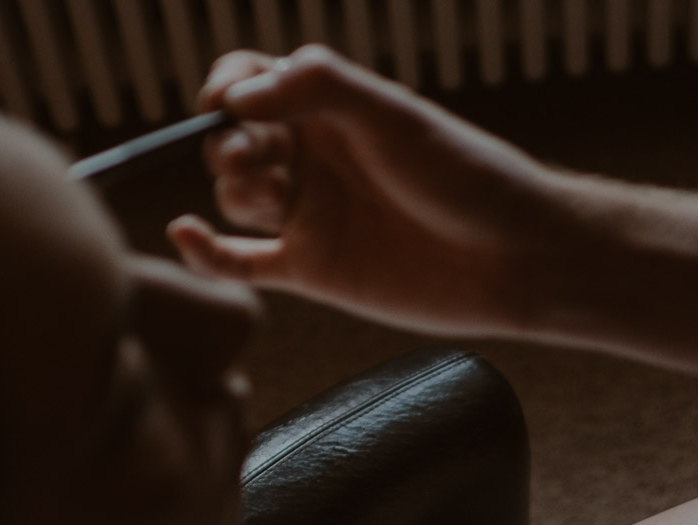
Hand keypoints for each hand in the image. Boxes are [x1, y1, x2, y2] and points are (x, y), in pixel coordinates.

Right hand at [168, 46, 562, 335]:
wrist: (513, 256)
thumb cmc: (464, 175)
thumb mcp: (393, 115)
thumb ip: (319, 87)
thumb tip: (241, 94)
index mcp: (331, 111)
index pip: (252, 82)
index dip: (227, 86)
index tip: (224, 101)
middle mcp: (315, 158)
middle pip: (234, 140)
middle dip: (228, 144)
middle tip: (253, 158)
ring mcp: (311, 214)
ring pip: (235, 196)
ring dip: (231, 188)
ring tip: (264, 197)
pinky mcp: (313, 269)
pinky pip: (242, 261)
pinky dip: (206, 251)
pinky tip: (185, 231)